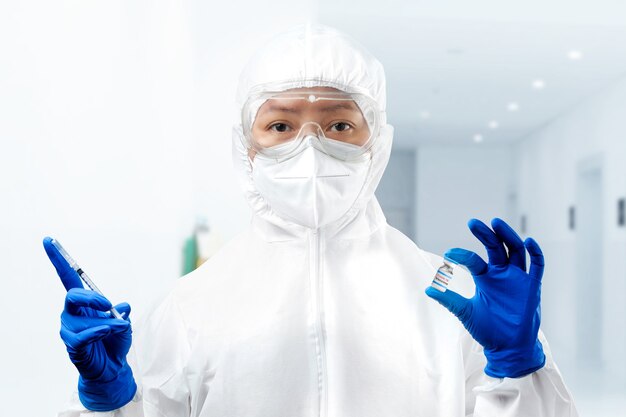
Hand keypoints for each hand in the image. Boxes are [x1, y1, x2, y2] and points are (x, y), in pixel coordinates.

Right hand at [43, 237, 136, 410]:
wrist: (113, 368)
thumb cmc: (115, 342)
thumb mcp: (124, 322)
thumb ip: (122, 313)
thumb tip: (124, 307)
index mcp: (83, 302)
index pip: (68, 277)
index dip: (59, 259)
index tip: (49, 240)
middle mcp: (72, 313)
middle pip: (73, 295)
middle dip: (92, 297)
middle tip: (108, 304)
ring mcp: (69, 329)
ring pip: (83, 319)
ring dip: (104, 322)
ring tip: (115, 329)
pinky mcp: (72, 346)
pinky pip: (82, 336)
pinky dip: (97, 332)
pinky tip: (105, 332)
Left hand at [425, 218, 545, 377]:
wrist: (509, 348)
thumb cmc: (488, 329)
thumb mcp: (466, 312)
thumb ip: (449, 300)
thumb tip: (428, 290)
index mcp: (485, 278)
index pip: (474, 260)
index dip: (462, 255)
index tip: (448, 254)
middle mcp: (501, 274)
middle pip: (496, 248)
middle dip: (485, 235)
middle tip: (473, 223)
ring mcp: (518, 279)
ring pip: (516, 251)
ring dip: (508, 236)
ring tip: (496, 223)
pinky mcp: (533, 287)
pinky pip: (537, 266)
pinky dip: (536, 253)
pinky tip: (529, 241)